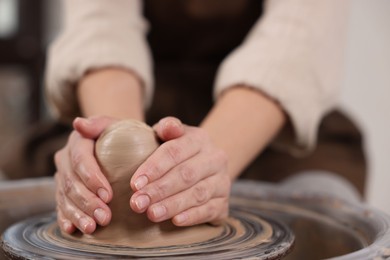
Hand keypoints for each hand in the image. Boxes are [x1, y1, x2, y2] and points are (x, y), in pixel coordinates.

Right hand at [54, 116, 115, 233]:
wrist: (113, 142)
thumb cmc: (119, 134)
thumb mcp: (114, 124)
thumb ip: (98, 123)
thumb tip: (78, 123)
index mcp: (77, 141)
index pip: (80, 160)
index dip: (92, 178)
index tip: (108, 195)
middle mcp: (65, 159)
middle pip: (71, 183)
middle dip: (87, 202)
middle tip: (104, 217)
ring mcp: (62, 176)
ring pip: (64, 197)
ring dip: (77, 214)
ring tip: (92, 227)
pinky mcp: (62, 191)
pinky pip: (60, 206)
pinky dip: (66, 218)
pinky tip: (72, 229)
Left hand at [130, 117, 230, 225]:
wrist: (205, 166)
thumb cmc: (177, 151)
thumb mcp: (170, 135)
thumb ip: (167, 128)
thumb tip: (168, 128)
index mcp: (199, 139)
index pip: (175, 152)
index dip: (154, 168)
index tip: (134, 184)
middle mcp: (215, 158)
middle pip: (186, 174)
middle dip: (159, 190)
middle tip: (137, 203)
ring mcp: (223, 181)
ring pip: (198, 193)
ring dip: (173, 205)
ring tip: (152, 214)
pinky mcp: (224, 202)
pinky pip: (210, 210)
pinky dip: (193, 216)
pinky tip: (176, 221)